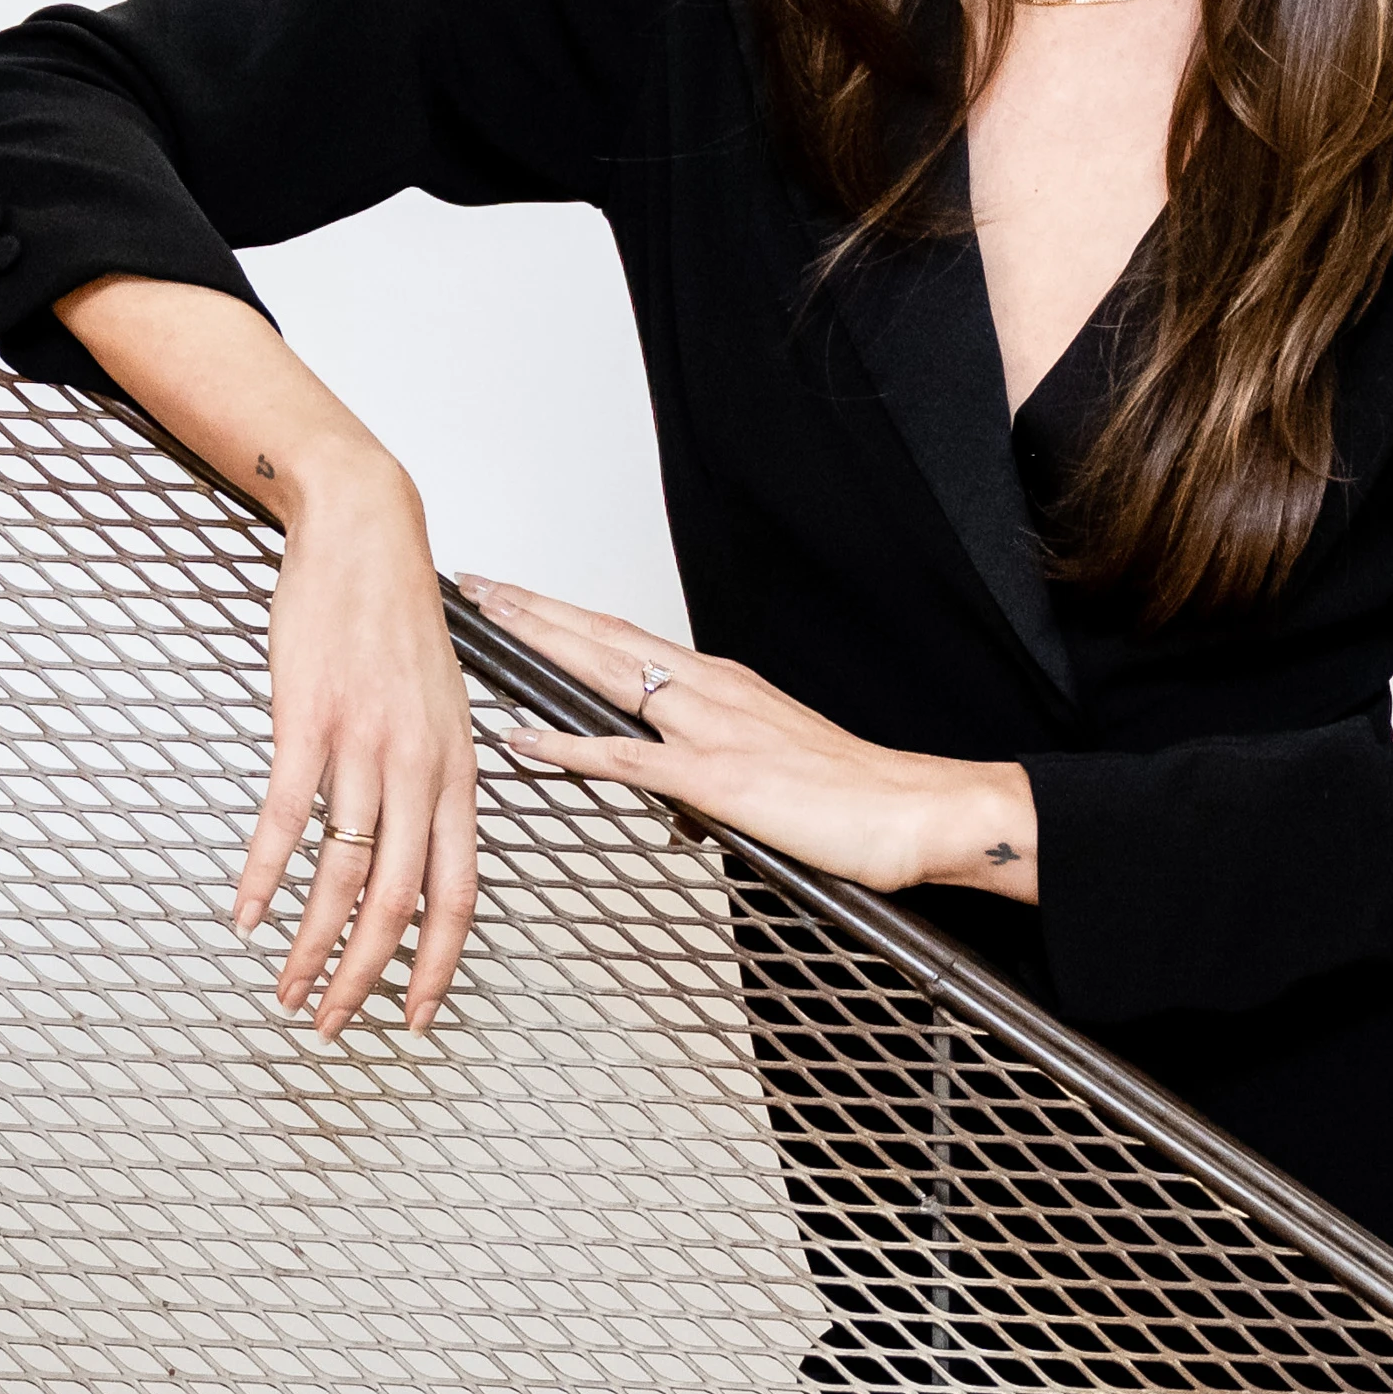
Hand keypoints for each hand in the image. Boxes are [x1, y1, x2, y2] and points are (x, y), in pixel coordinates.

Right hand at [233, 461, 479, 1036]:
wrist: (369, 536)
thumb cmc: (401, 622)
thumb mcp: (446, 707)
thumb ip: (437, 778)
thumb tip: (425, 850)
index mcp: (460, 768)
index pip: (461, 891)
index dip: (439, 964)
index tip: (417, 1017)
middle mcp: (420, 765)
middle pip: (399, 901)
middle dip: (365, 979)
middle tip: (331, 1024)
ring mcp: (364, 744)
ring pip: (342, 874)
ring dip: (309, 946)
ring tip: (283, 988)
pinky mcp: (309, 720)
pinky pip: (287, 819)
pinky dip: (261, 877)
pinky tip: (243, 914)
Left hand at [459, 577, 1037, 902]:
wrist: (914, 810)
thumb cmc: (853, 793)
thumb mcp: (771, 768)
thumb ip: (714, 771)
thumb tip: (674, 796)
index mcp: (721, 685)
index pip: (626, 638)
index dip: (566, 616)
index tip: (518, 596)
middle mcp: (709, 690)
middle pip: (604, 638)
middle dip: (535, 609)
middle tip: (478, 583)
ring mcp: (709, 730)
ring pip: (607, 674)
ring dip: (542, 644)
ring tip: (490, 621)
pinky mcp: (715, 778)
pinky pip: (625, 758)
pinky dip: (566, 747)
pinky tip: (522, 739)